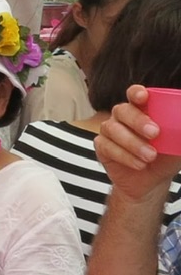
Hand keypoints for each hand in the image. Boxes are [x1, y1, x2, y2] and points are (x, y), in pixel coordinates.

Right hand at [96, 85, 180, 200]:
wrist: (152, 182)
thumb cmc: (165, 158)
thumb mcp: (178, 144)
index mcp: (141, 110)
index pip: (135, 94)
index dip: (136, 93)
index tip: (144, 97)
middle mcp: (123, 117)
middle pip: (122, 110)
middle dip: (137, 121)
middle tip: (154, 133)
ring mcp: (110, 131)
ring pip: (113, 129)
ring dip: (133, 143)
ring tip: (150, 156)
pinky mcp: (102, 146)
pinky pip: (107, 146)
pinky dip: (125, 156)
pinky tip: (139, 164)